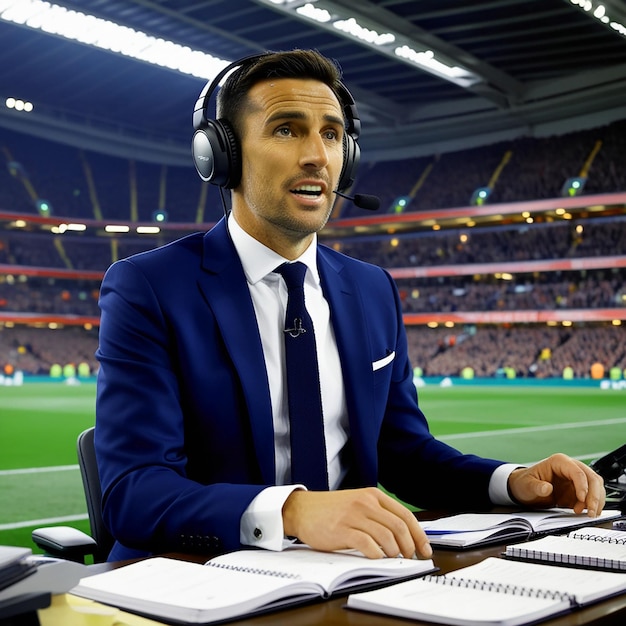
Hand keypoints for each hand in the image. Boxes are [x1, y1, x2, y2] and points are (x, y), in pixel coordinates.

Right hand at [282, 487, 431, 559]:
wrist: (302, 509)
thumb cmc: (331, 510)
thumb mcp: (357, 503)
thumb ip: (378, 513)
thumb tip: (404, 535)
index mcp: (372, 495)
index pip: (404, 515)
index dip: (418, 534)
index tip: (425, 548)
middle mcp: (366, 503)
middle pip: (399, 527)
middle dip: (410, 546)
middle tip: (411, 558)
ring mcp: (354, 516)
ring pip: (386, 537)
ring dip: (394, 553)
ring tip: (393, 560)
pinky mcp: (343, 530)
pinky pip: (368, 545)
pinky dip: (377, 556)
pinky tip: (377, 559)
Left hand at [507, 453, 604, 516]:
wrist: (524, 489)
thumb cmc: (525, 483)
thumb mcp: (527, 485)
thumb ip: (537, 487)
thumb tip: (547, 488)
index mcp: (559, 461)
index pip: (577, 472)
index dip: (582, 486)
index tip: (582, 499)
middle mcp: (570, 467)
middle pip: (592, 478)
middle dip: (594, 496)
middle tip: (591, 511)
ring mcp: (576, 479)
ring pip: (596, 487)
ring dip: (596, 501)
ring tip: (589, 514)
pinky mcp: (578, 490)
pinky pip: (592, 496)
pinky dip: (593, 505)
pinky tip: (586, 513)